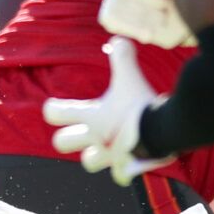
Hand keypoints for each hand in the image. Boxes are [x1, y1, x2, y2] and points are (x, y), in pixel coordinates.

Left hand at [42, 37, 170, 185]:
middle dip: (66, 137)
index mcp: (90, 115)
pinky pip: (120, 175)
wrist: (161, 132)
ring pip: (88, 161)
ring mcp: (109, 155)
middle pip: (61, 143)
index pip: (54, 113)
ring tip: (104, 148)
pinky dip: (124, 171)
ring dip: (93, 155)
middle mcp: (94, 137)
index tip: (56, 107)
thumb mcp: (130, 77)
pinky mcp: (126, 168)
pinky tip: (130, 163)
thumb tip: (118, 38)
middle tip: (79, 130)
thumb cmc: (140, 104)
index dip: (53, 109)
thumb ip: (122, 56)